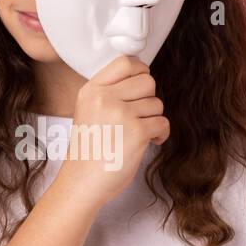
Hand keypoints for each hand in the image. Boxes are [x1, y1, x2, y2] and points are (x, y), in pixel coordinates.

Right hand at [52, 55, 169, 210]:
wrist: (82, 182)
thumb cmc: (89, 151)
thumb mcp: (88, 111)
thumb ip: (109, 93)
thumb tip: (141, 79)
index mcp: (91, 90)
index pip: (125, 62)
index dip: (140, 72)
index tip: (141, 87)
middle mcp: (105, 98)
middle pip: (147, 81)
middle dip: (149, 99)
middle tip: (140, 116)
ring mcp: (121, 114)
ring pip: (157, 104)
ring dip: (153, 119)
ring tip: (139, 133)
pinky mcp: (137, 133)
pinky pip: (163, 123)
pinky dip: (161, 134)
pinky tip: (149, 142)